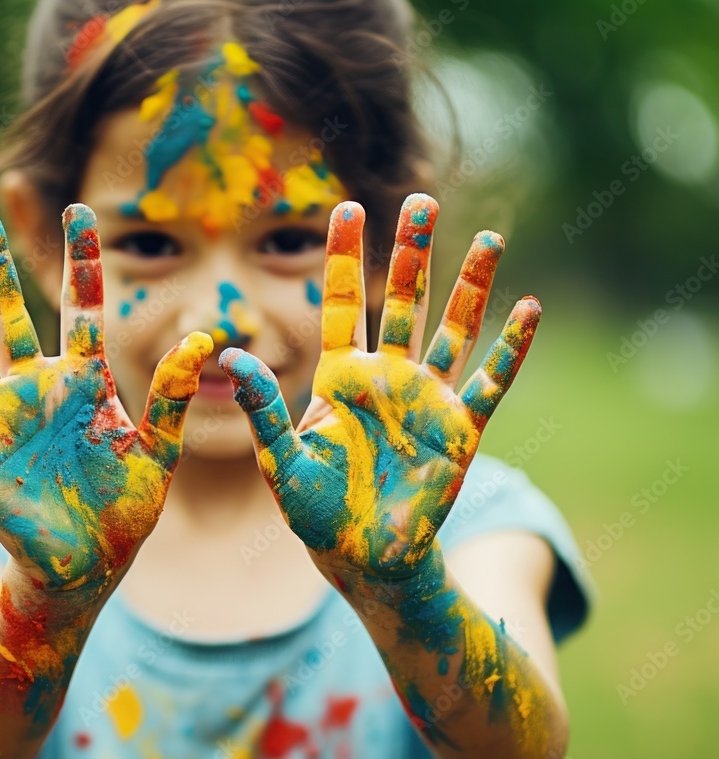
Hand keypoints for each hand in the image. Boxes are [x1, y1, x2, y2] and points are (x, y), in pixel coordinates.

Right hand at [0, 198, 211, 600]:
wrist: (87, 565)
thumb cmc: (124, 508)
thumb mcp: (157, 451)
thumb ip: (171, 397)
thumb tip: (202, 340)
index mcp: (82, 382)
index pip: (80, 307)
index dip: (81, 260)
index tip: (81, 209)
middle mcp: (34, 388)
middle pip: (8, 312)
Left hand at [219, 195, 539, 584]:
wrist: (365, 557)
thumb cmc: (317, 512)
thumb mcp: (281, 461)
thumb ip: (262, 408)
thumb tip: (229, 355)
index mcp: (340, 378)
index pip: (339, 303)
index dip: (342, 256)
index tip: (346, 207)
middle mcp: (387, 378)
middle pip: (402, 301)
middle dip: (411, 252)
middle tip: (421, 200)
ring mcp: (427, 400)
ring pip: (452, 330)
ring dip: (471, 287)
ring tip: (489, 238)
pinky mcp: (460, 431)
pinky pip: (491, 382)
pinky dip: (511, 348)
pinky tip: (529, 308)